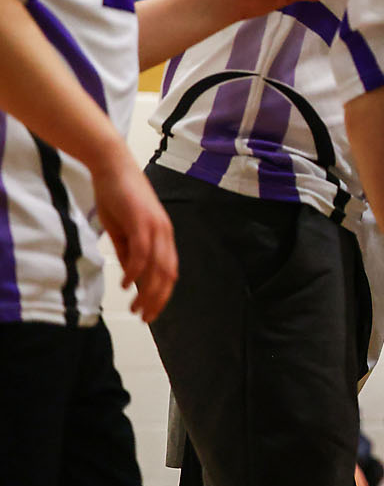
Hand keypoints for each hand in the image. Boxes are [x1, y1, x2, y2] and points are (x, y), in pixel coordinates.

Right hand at [94, 158, 176, 321]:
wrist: (113, 167)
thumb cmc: (118, 198)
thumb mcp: (123, 231)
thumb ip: (128, 252)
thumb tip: (129, 277)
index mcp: (163, 236)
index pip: (169, 272)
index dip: (162, 295)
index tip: (150, 312)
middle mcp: (165, 232)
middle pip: (168, 274)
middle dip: (158, 300)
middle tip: (145, 318)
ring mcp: (155, 226)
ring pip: (158, 267)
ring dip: (147, 292)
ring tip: (135, 308)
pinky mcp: (142, 220)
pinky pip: (142, 252)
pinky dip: (135, 272)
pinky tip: (125, 284)